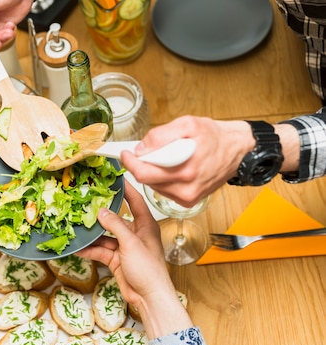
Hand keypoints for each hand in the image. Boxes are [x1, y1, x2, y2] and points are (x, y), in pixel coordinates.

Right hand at [76, 181, 191, 337]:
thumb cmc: (148, 269)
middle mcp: (135, 233)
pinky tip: (77, 247)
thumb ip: (115, 226)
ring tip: (76, 225)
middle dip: (100, 212)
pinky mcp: (116, 260)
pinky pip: (100, 251)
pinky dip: (89, 250)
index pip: (135, 201)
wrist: (149, 298)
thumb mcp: (131, 244)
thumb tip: (101, 211)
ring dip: (91, 234)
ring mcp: (124, 247)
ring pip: (104, 236)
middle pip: (115, 218)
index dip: (125, 188)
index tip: (113, 177)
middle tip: (85, 201)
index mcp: (145, 225)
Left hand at [121, 116, 253, 206]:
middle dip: (141, 165)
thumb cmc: (215, 136)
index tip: (125, 153)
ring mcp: (188, 197)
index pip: (144, 173)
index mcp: (186, 170)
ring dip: (153, 172)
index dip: (130, 162)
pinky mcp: (189, 201)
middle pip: (146, 181)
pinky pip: (164, 190)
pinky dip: (163, 179)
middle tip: (143, 152)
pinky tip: (174, 168)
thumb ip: (160, 135)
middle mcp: (186, 188)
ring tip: (167, 157)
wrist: (238, 149)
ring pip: (154, 186)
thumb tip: (142, 148)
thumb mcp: (188, 124)